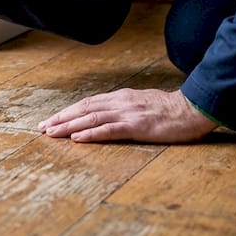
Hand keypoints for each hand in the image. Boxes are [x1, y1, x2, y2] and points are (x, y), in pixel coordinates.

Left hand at [37, 88, 217, 143]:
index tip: (51, 120)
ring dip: (69, 126)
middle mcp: (120, 102)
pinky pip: (109, 130)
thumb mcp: (143, 104)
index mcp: (121, 97)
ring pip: (91, 118)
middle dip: (61, 118)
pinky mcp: (137, 126)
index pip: (88, 103)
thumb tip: (108, 115)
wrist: (192, 109)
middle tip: (42, 128)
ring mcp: (128, 113)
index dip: (68, 111)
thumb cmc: (170, 110)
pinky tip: (77, 138)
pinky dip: (90, 134)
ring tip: (52, 133)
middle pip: (84, 108)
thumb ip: (125, 108)